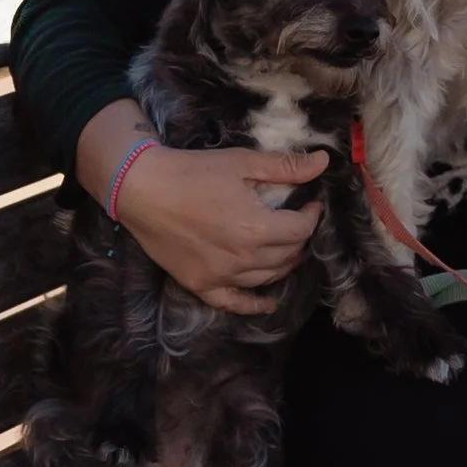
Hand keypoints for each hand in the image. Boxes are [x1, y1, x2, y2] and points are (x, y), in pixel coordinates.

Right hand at [110, 141, 329, 316]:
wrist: (141, 188)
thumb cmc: (192, 171)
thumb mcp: (241, 162)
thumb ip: (285, 166)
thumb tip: (324, 161)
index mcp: (257, 227)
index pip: (300, 230)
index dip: (311, 216)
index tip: (311, 204)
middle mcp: (243, 258)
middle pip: (287, 255)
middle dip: (299, 239)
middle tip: (298, 224)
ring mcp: (221, 276)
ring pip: (267, 278)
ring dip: (283, 264)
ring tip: (287, 249)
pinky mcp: (201, 284)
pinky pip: (234, 302)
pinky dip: (254, 305)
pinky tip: (268, 303)